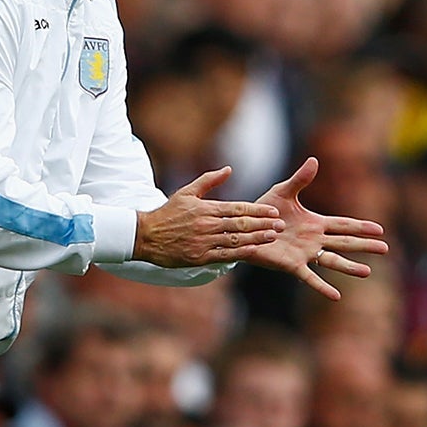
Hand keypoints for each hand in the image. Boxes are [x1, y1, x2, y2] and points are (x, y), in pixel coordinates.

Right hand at [133, 167, 285, 267]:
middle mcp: (207, 224)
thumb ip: (208, 181)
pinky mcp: (199, 257)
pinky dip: (240, 253)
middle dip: (263, 224)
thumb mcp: (186, 192)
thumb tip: (229, 169)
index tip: (273, 211)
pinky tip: (254, 251)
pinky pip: (224, 255)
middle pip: (241, 223)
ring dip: (256, 238)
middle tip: (281, 224)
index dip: (258, 210)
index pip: (238, 208)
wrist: (145, 235)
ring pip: (236, 239)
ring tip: (272, 236)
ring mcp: (204, 241)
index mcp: (206, 208)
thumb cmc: (167, 213)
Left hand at [242, 156, 390, 299]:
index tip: (380, 229)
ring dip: (350, 266)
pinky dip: (322, 286)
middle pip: (345, 243)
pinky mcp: (292, 265)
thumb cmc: (264, 210)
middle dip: (364, 245)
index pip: (343, 224)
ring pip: (332, 261)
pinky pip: (310, 277)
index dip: (361, 226)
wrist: (244, 228)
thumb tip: (315, 160)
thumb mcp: (283, 191)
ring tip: (367, 272)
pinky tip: (336, 295)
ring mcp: (305, 254)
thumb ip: (300, 179)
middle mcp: (314, 240)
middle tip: (385, 248)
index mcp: (315, 223)